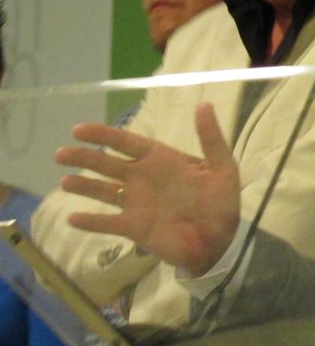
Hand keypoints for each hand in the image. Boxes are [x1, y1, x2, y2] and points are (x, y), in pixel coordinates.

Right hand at [54, 102, 239, 274]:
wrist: (221, 240)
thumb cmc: (222, 201)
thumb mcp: (222, 167)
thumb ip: (211, 137)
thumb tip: (203, 104)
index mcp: (161, 160)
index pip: (127, 143)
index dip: (104, 135)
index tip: (79, 130)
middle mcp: (144, 179)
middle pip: (108, 164)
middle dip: (84, 158)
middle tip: (60, 153)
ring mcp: (137, 204)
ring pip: (103, 191)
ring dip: (83, 186)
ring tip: (64, 181)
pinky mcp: (135, 228)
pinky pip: (108, 223)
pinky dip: (90, 221)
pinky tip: (71, 217)